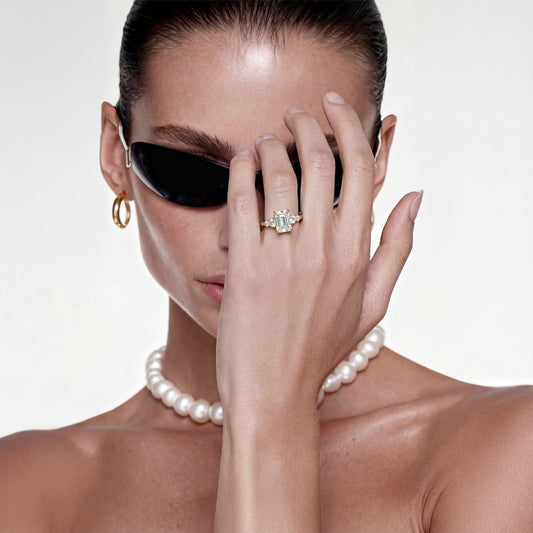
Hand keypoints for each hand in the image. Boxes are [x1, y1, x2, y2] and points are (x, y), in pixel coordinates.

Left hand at [216, 91, 420, 416]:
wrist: (273, 393)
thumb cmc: (321, 350)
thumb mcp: (373, 305)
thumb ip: (397, 248)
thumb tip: (415, 196)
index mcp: (357, 253)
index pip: (362, 169)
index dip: (349, 127)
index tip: (334, 107)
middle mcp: (323, 248)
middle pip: (318, 159)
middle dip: (305, 124)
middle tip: (294, 117)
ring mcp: (282, 256)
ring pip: (278, 171)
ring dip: (271, 143)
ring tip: (265, 141)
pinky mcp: (244, 265)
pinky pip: (242, 198)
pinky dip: (241, 169)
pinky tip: (242, 162)